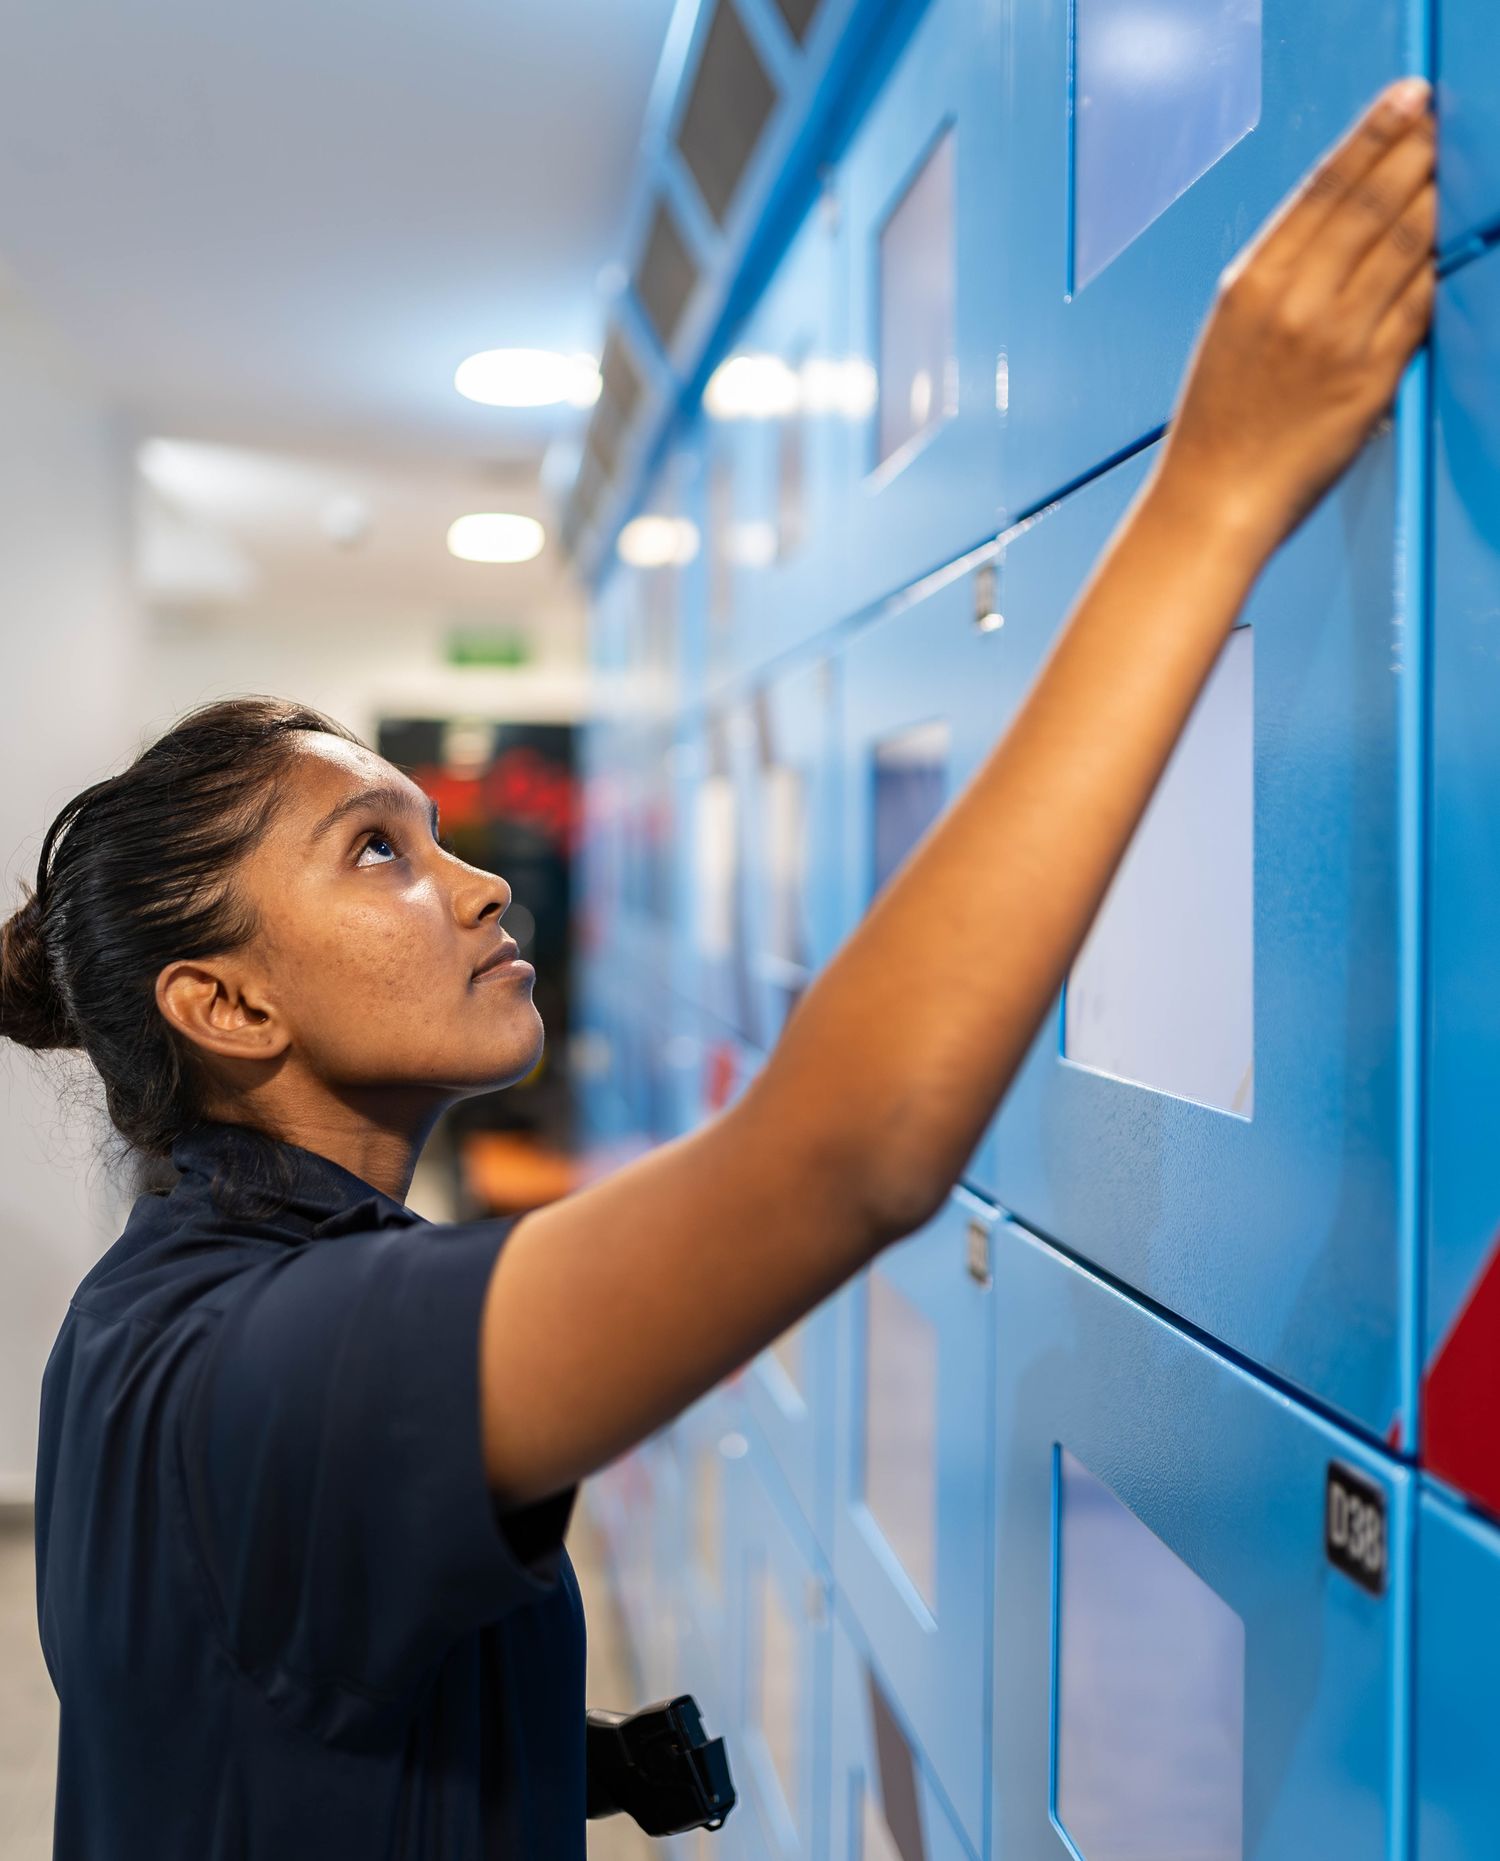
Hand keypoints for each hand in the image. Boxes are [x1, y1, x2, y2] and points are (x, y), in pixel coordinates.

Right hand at [1155, 77, 1435, 553]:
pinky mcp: (1369, 377)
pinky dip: (1442, 265)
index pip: (1323, 188)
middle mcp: (1293, 302)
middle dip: (1415, 149)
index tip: (1405, 101)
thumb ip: (1280, 276)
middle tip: (1444, 117)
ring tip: (1460, 162)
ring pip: (1404, 243)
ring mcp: (1334, 338)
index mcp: (1251, 284)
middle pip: (1370, 202)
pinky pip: (1420, 304)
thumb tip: (1341, 225)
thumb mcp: (1231, 331)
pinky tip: (1457, 237)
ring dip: (1439, 194)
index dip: (1372, 135)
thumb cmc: (1220, 426)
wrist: (1213, 501)